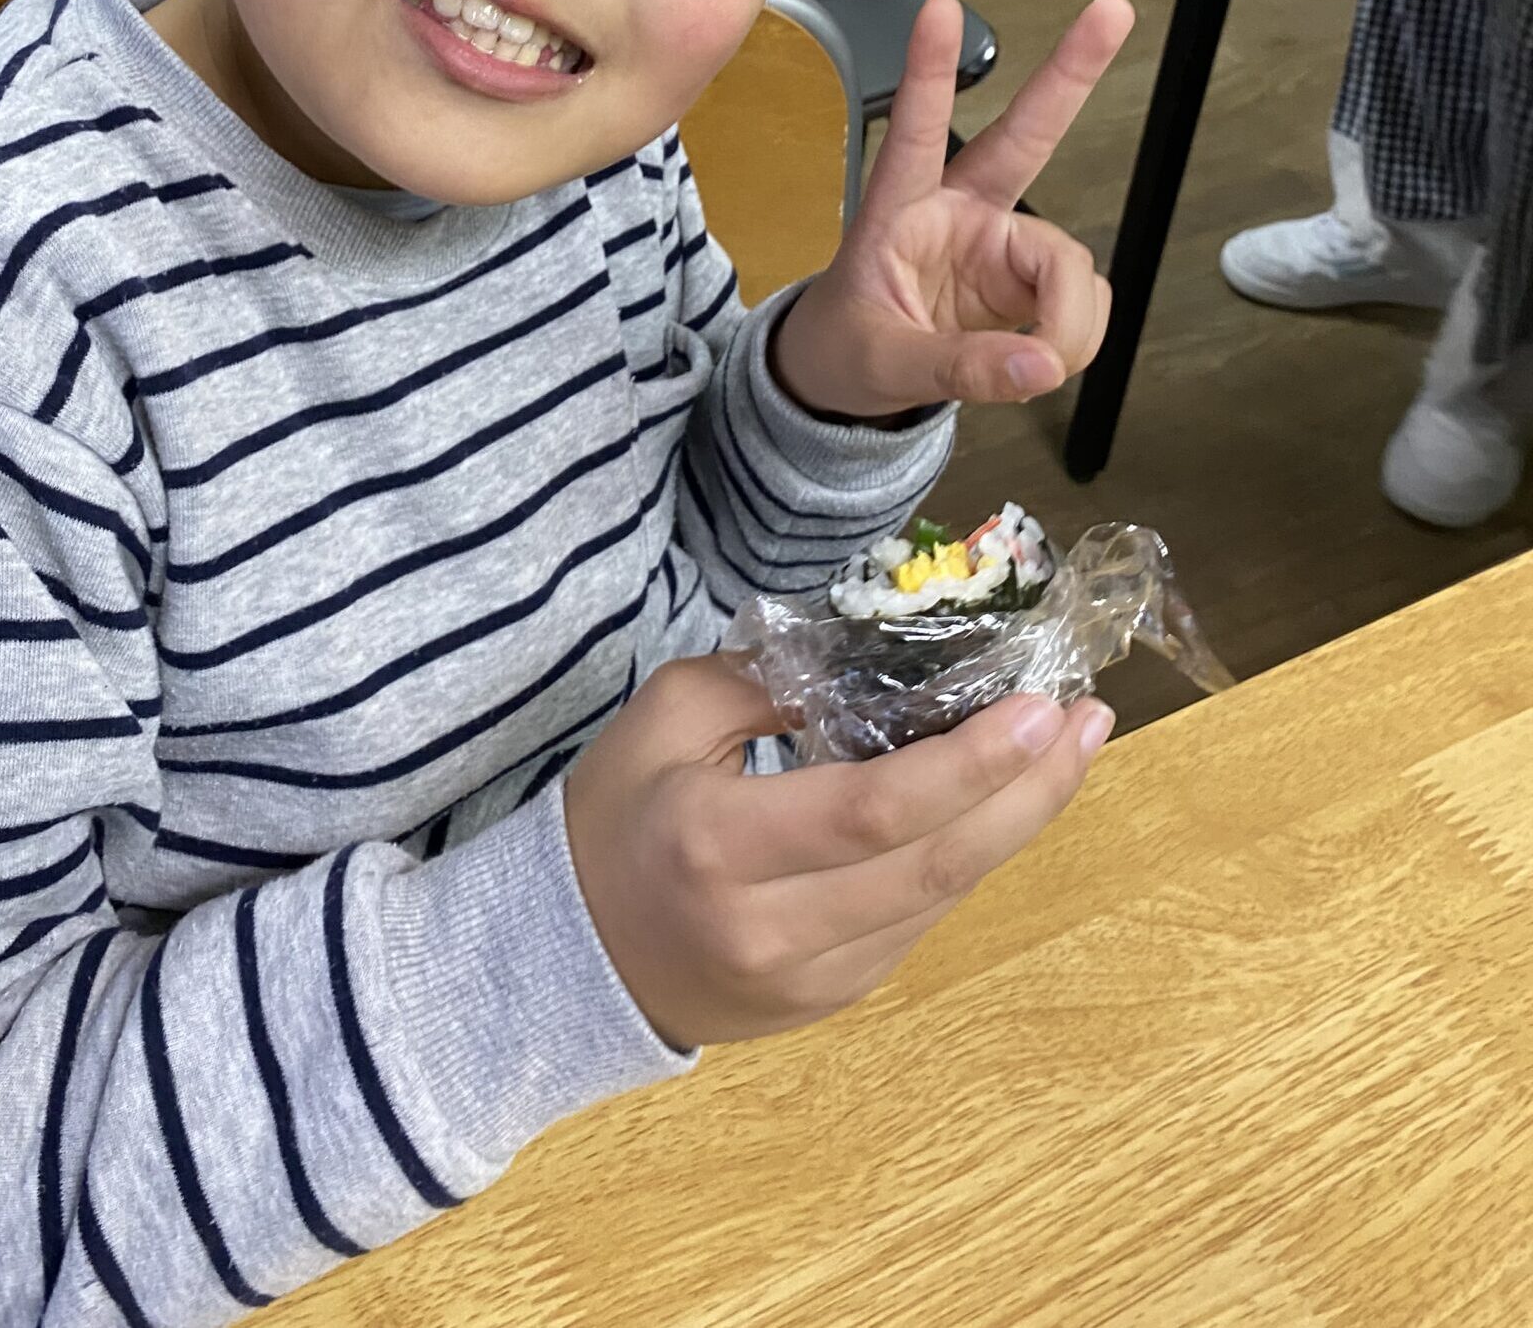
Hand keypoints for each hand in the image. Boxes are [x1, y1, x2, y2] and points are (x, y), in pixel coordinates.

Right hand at [562, 653, 1110, 1046]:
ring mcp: (809, 979)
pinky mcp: (830, 1000)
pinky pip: (918, 921)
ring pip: (941, 899)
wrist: (568, 958)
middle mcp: (773, 928)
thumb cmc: (614, 817)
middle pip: (934, 865)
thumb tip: (875, 658)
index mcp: (718, 844)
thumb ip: (763, 678)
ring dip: (1017, 824)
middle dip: (1030, 791)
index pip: (871, 811)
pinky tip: (998, 805)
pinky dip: (965, 858)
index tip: (1042, 708)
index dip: (970, 764)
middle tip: (1089, 721)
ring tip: (1070, 753)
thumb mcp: (663, 719)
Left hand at [769, 0, 1132, 418]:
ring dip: (1071, 319)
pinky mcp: (1028, 283)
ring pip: (1070, 262)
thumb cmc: (844, 351)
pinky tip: (1046, 360)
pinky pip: (1082, 302)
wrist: (843, 383)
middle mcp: (960, 212)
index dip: (929, 71)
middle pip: (1025, 137)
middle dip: (1070, 75)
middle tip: (1113, 9)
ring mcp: (1000, 245)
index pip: (915, 130)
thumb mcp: (883, 364)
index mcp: (900, 211)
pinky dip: (1077, 337)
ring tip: (1041, 365)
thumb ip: (959, 367)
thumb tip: (1043, 366)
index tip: (939, 7)